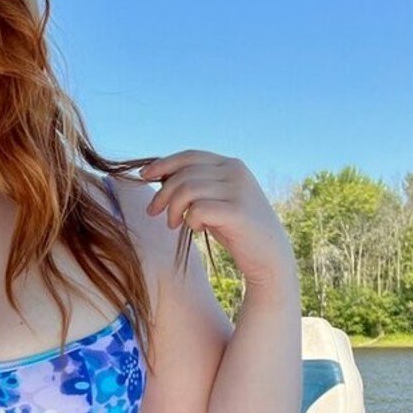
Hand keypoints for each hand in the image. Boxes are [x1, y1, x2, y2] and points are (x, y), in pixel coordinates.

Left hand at [140, 149, 293, 286]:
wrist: (268, 255)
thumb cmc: (235, 228)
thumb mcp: (215, 199)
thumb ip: (195, 184)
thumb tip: (158, 173)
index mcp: (231, 164)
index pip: (190, 156)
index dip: (163, 163)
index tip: (143, 175)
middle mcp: (236, 172)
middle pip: (184, 174)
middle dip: (162, 194)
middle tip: (154, 213)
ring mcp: (239, 190)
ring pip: (187, 190)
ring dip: (173, 209)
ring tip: (174, 224)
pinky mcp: (238, 212)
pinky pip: (198, 209)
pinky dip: (190, 220)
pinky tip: (198, 229)